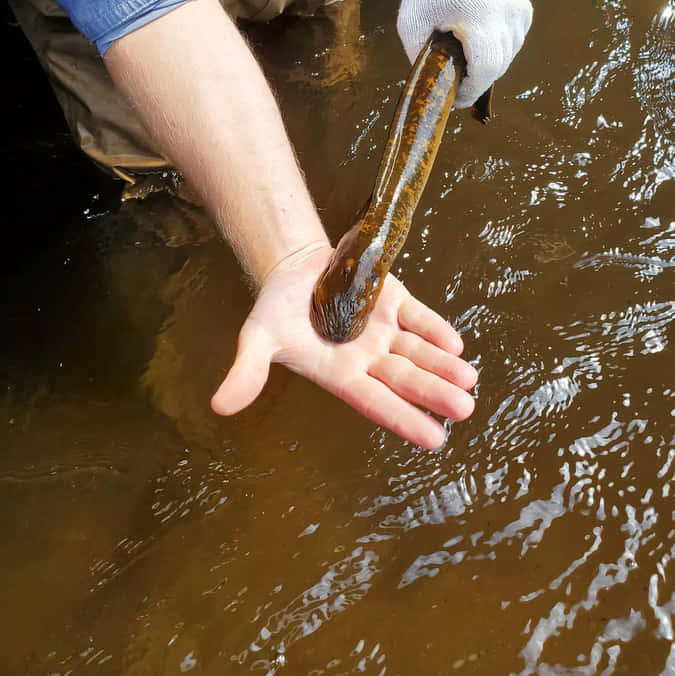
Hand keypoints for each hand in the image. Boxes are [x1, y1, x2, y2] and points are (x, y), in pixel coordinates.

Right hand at [211, 245, 477, 448]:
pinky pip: (417, 317)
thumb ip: (248, 371)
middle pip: (406, 378)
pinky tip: (456, 342)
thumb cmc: (277, 309)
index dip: (404, 418)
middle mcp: (368, 357)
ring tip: (469, 378)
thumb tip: (220, 407)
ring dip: (443, 364)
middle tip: (464, 409)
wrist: (292, 268)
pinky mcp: (393, 301)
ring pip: (418, 351)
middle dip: (434, 392)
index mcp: (341, 373)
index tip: (434, 439)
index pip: (376, 401)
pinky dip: (435, 328)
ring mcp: (383, 329)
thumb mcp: (259, 338)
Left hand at [397, 0, 532, 108]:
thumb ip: (423, 58)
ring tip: (463, 60)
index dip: (472, 90)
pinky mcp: (524, 11)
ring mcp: (519, 10)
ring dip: (486, 67)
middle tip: (456, 87)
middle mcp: (507, 11)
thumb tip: (436, 89)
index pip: (486, 66)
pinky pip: (512, 44)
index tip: (456, 100)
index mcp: (479, 12)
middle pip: (498, 65)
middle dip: (477, 82)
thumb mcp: (412, 25)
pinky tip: (476, 43)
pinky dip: (495, 51)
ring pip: (507, 57)